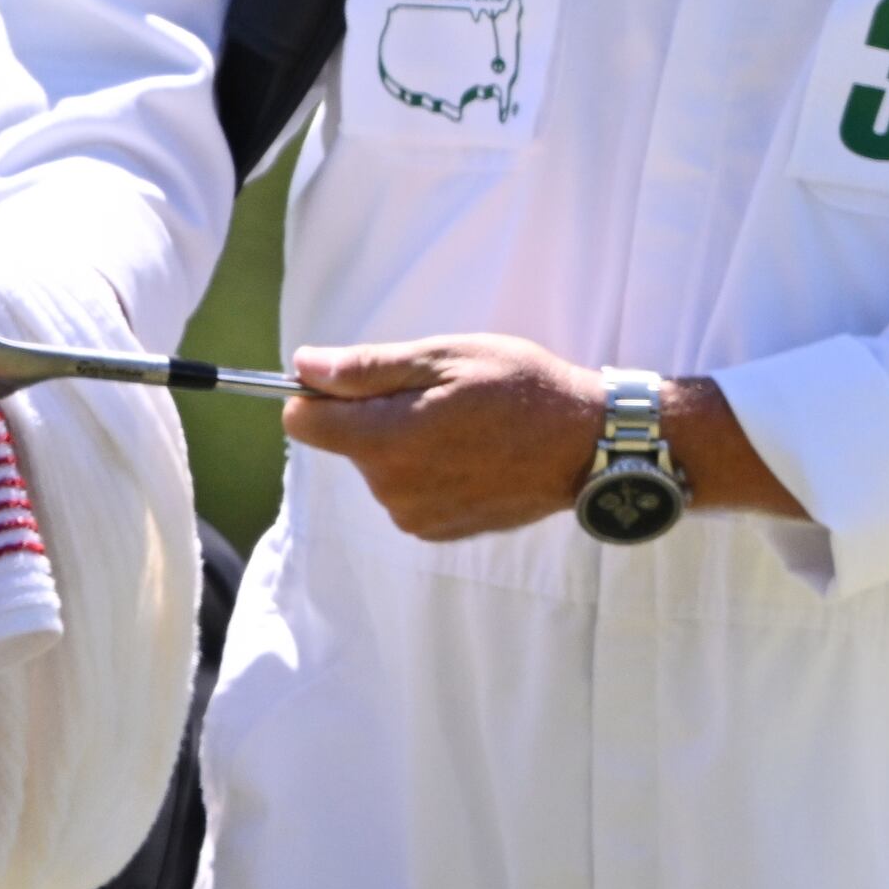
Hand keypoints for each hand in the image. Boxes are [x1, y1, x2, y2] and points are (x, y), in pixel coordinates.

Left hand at [286, 334, 603, 541]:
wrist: (587, 445)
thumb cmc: (524, 390)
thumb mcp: (449, 358)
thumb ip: (369, 367)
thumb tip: (303, 367)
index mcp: (385, 439)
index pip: (302, 420)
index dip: (324, 393)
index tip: (367, 380)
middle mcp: (389, 487)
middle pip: (347, 443)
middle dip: (379, 417)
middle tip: (443, 398)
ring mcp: (413, 514)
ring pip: (380, 469)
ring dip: (407, 446)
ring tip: (466, 428)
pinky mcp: (436, 531)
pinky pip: (408, 494)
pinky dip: (430, 474)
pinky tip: (474, 457)